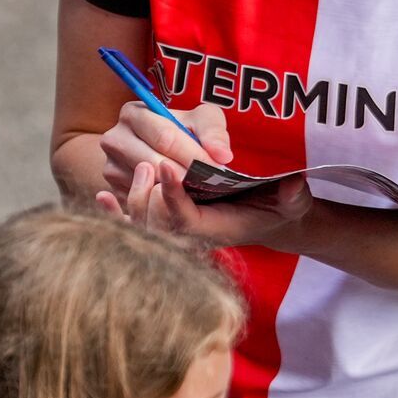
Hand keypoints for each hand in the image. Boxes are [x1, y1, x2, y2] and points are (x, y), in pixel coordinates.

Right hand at [99, 100, 232, 195]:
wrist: (163, 149)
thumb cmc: (184, 130)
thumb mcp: (203, 121)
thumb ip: (215, 133)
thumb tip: (222, 156)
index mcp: (133, 113)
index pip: (164, 137)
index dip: (192, 154)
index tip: (216, 168)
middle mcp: (114, 139)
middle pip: (154, 163)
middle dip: (186, 174)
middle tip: (211, 183)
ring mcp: (110, 167)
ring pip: (148, 185)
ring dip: (176, 190)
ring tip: (198, 188)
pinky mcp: (115, 190)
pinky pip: (143, 200)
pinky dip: (163, 200)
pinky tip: (180, 194)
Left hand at [99, 161, 313, 245]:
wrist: (263, 219)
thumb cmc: (274, 207)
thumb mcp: (290, 202)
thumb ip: (292, 195)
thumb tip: (294, 185)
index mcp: (214, 232)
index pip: (185, 219)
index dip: (174, 195)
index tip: (167, 166)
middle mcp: (187, 237)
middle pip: (156, 220)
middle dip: (151, 190)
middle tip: (153, 160)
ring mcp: (171, 233)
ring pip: (140, 222)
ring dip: (134, 195)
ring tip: (141, 167)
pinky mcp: (159, 224)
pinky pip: (130, 224)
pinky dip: (114, 212)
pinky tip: (102, 196)